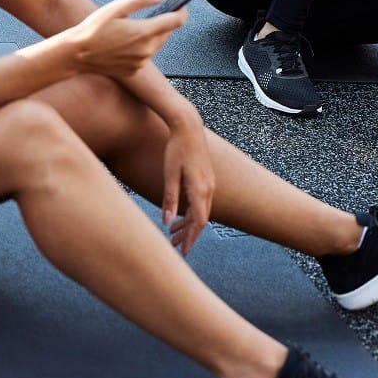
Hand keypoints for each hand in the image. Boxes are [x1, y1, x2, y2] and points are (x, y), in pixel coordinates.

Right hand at [72, 0, 187, 76]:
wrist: (77, 54)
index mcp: (145, 32)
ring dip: (151, 36)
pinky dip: (141, 48)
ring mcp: (141, 62)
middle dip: (163, 23)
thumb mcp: (117, 7)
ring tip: (130, 30)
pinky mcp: (135, 70)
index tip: (181, 6)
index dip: (182, 11)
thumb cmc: (94, 29)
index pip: (177, 21)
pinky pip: (145, 56)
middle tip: (147, 16)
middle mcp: (147, 50)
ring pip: (157, 45)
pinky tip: (124, 44)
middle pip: (167, 33)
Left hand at [162, 111, 214, 254]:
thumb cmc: (177, 148)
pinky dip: (192, 212)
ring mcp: (210, 182)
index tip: (184, 251)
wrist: (188, 126)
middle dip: (189, 235)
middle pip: (201, 219)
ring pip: (202, 210)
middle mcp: (209, 188)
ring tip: (174, 234)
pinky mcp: (206, 177)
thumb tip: (167, 222)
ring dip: (189, 224)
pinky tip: (180, 215)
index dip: (191, 238)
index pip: (198, 222)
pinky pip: (202, 201)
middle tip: (176, 247)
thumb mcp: (170, 174)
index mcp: (200, 189)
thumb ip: (169, 199)